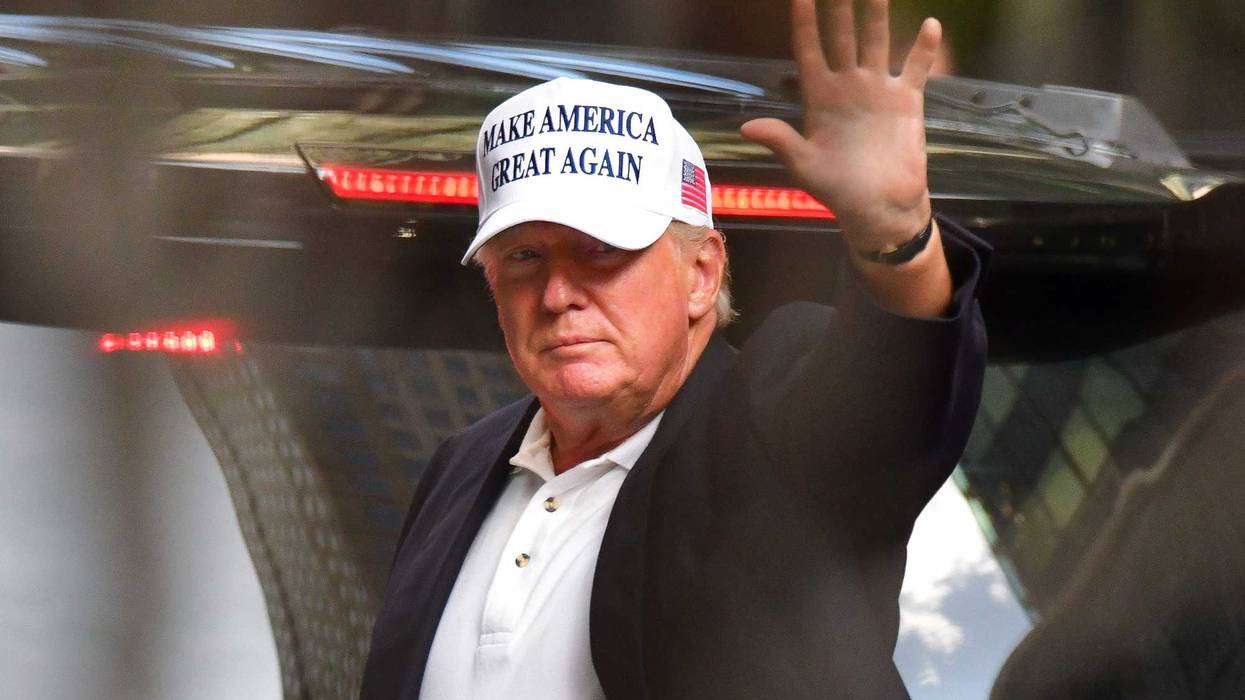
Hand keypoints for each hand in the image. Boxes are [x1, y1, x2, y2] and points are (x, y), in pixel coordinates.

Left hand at [741, 0, 941, 251]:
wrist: (880, 208)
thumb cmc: (838, 190)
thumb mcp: (805, 167)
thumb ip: (781, 141)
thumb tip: (747, 127)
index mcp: (818, 99)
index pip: (808, 51)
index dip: (804, 23)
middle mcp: (847, 87)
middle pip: (842, 36)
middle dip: (840, 7)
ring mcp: (877, 91)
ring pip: (876, 42)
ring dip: (876, 15)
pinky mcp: (906, 102)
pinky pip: (915, 68)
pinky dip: (924, 49)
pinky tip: (931, 24)